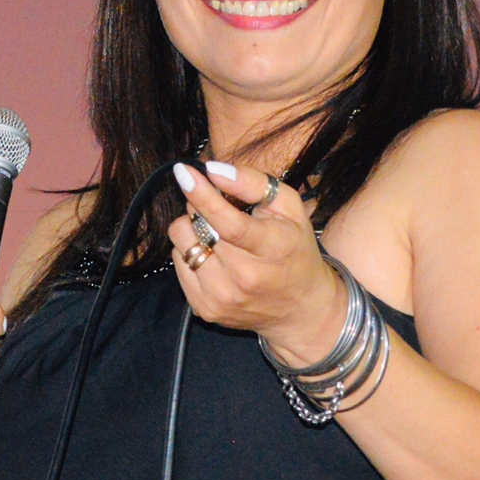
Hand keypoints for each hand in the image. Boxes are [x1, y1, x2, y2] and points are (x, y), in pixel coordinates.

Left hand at [166, 161, 345, 363]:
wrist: (301, 309)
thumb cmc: (294, 249)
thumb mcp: (289, 208)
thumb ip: (253, 184)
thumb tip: (213, 170)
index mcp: (272, 249)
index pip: (229, 223)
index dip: (203, 195)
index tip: (183, 171)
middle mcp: (244, 278)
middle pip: (198, 227)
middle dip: (202, 207)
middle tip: (221, 211)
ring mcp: (221, 297)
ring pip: (181, 243)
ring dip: (193, 230)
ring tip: (217, 235)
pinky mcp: (204, 309)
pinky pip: (178, 263)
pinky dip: (191, 252)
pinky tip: (214, 257)